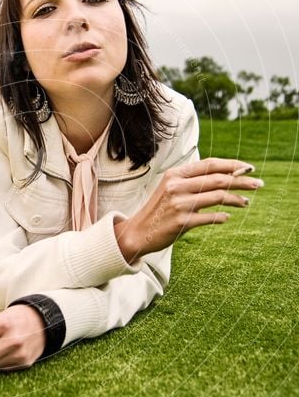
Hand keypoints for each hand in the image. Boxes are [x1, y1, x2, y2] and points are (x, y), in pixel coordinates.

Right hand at [116, 158, 263, 262]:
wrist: (138, 232)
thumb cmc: (160, 210)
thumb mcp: (171, 188)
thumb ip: (192, 180)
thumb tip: (225, 175)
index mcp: (175, 174)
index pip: (210, 164)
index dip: (232, 164)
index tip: (249, 168)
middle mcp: (177, 186)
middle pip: (217, 179)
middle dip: (241, 180)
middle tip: (258, 184)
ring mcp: (179, 204)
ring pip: (217, 196)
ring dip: (236, 198)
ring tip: (246, 201)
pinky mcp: (181, 222)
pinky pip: (210, 217)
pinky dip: (222, 216)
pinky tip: (227, 217)